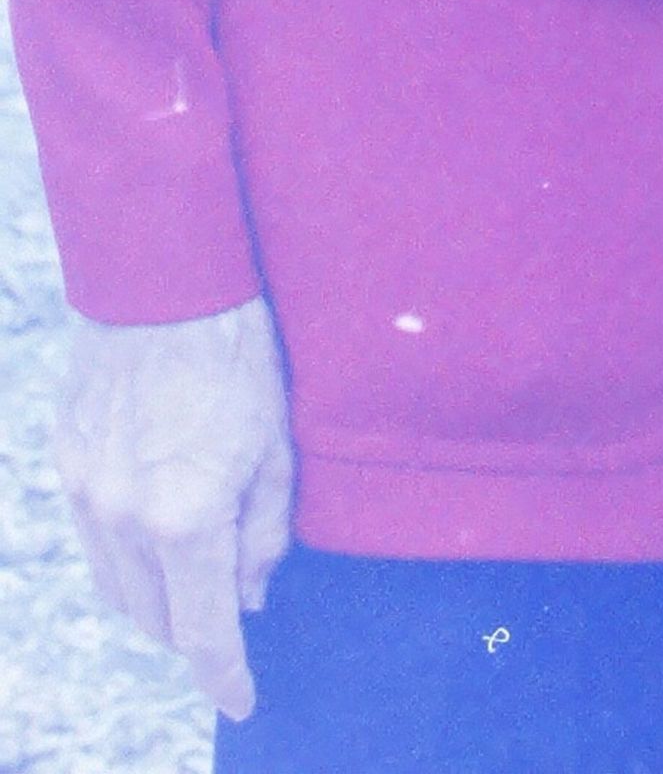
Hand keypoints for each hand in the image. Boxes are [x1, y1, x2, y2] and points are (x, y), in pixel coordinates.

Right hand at [55, 298, 294, 722]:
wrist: (163, 281)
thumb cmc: (237, 355)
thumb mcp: (278, 443)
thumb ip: (266, 531)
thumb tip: (250, 595)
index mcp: (186, 517)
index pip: (204, 630)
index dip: (224, 674)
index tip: (242, 699)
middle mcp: (125, 518)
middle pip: (156, 616)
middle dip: (194, 632)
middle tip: (229, 622)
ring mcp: (87, 493)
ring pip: (118, 587)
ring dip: (156, 598)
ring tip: (195, 583)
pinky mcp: (67, 464)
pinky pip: (95, 540)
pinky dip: (126, 556)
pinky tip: (155, 535)